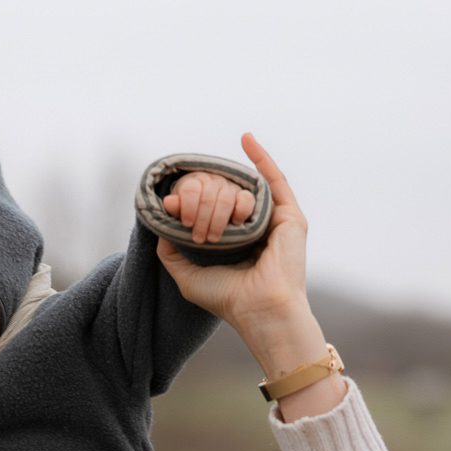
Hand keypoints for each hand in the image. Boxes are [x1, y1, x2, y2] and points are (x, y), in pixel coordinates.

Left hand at [157, 134, 344, 420]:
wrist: (260, 310)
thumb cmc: (229, 300)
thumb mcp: (188, 278)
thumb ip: (171, 255)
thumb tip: (160, 229)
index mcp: (237, 244)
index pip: (213, 211)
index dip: (191, 206)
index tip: (170, 203)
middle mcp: (257, 230)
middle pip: (226, 198)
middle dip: (201, 202)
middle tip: (182, 210)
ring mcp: (276, 222)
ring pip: (243, 191)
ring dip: (220, 193)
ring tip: (204, 194)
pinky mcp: (291, 217)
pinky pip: (275, 180)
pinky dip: (262, 158)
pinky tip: (246, 139)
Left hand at [163, 171, 255, 244]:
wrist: (208, 254)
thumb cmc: (188, 239)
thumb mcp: (172, 235)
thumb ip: (169, 220)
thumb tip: (168, 202)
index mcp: (192, 185)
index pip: (190, 188)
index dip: (188, 207)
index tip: (187, 225)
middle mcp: (211, 183)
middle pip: (207, 196)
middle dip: (202, 220)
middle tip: (198, 239)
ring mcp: (230, 189)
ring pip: (225, 199)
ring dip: (218, 221)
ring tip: (212, 239)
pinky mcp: (246, 199)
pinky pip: (246, 199)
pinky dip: (241, 212)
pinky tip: (234, 225)